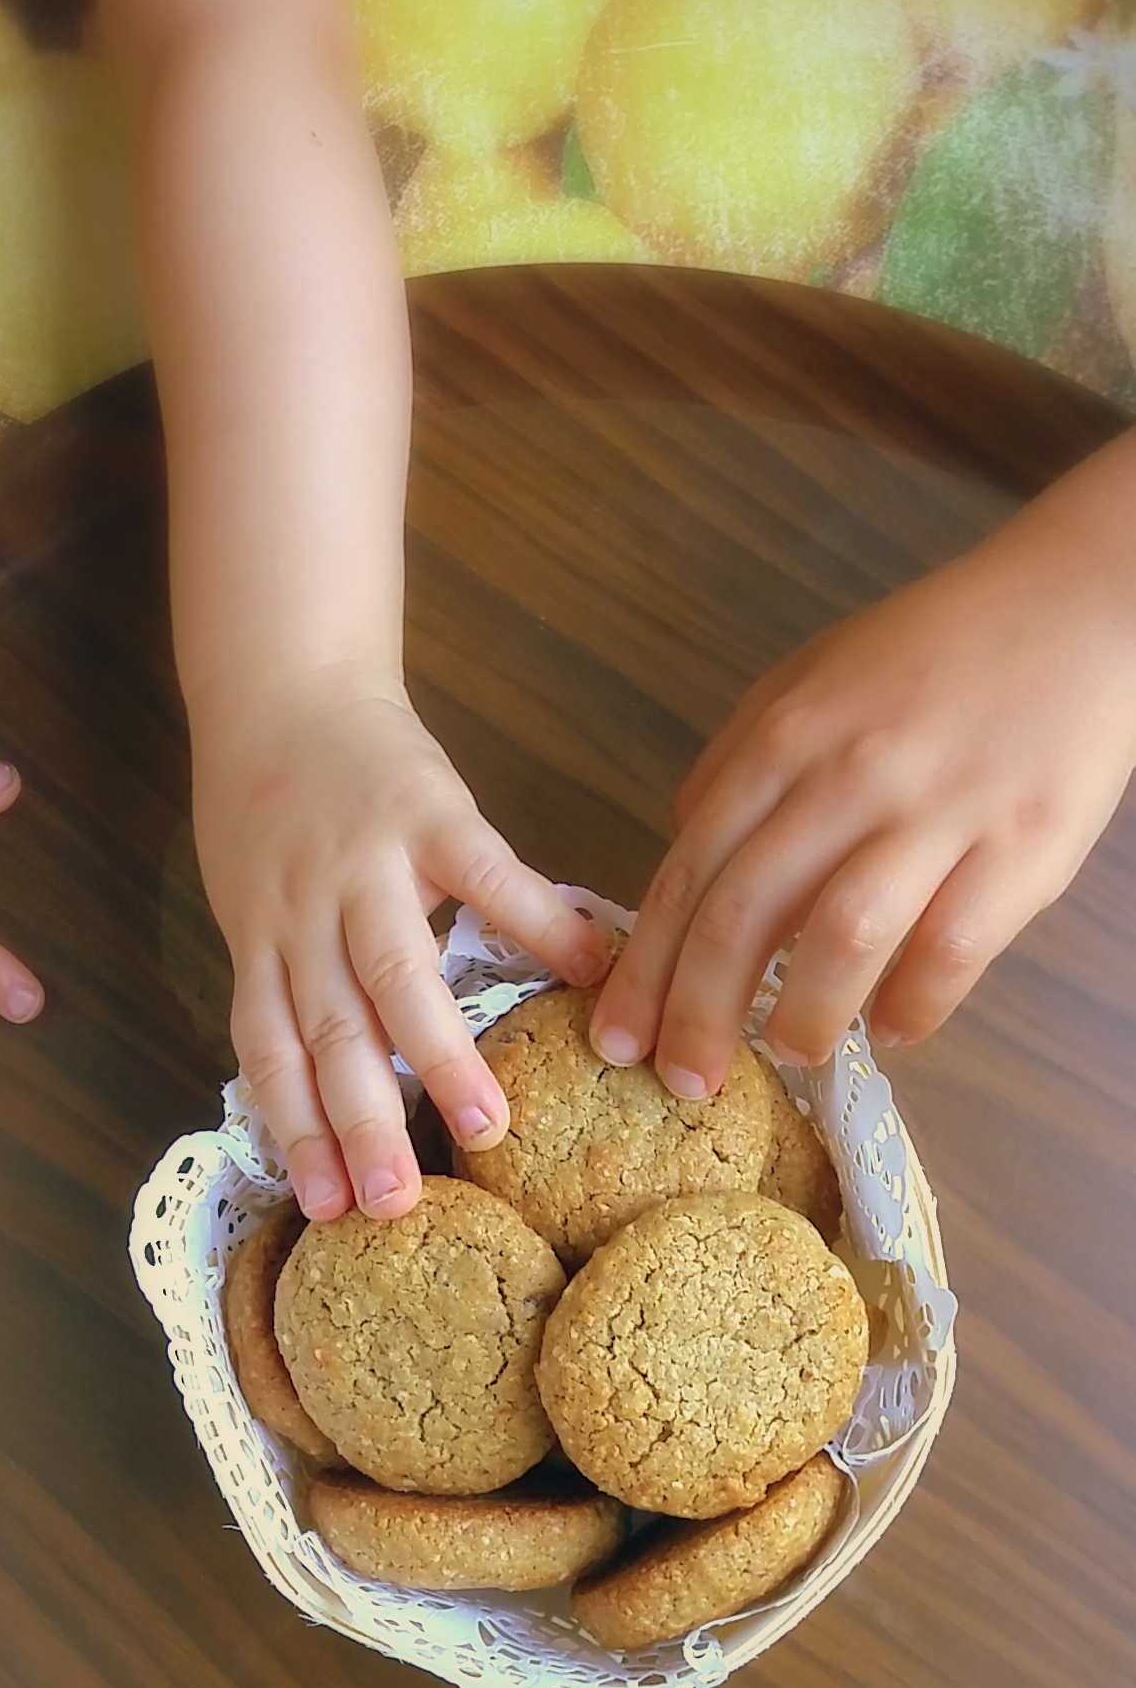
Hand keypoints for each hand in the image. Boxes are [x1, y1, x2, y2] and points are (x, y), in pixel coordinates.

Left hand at [191, 666, 606, 1221]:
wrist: (283, 682)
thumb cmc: (266, 803)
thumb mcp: (251, 894)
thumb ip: (289, 972)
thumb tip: (332, 1084)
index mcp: (260, 938)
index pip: (272, 1050)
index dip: (296, 1130)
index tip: (328, 1209)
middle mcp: (302, 910)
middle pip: (331, 1028)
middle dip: (360, 1121)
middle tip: (397, 1203)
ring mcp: (366, 859)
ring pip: (396, 973)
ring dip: (438, 1055)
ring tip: (487, 1125)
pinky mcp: (430, 807)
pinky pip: (490, 875)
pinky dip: (542, 921)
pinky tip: (592, 968)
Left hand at [591, 457, 1135, 1094]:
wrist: (1073, 606)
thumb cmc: (928, 654)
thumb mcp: (806, 681)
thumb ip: (735, 763)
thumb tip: (681, 847)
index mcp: (784, 738)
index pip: (690, 870)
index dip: (646, 967)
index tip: (616, 1036)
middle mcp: (848, 775)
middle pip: (745, 912)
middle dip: (699, 1012)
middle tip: (681, 1081)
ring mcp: (938, 811)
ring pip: (843, 936)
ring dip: (804, 1015)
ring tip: (788, 1055)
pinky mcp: (1023, 846)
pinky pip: (954, 949)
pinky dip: (915, 1005)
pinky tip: (891, 1032)